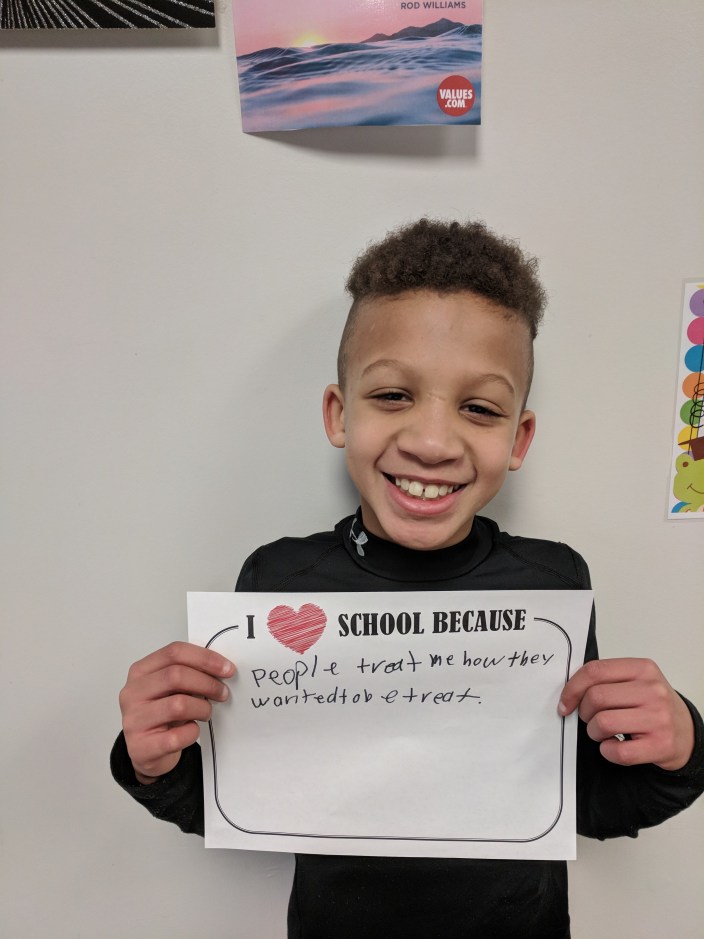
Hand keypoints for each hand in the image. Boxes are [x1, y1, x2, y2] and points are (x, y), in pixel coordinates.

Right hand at [119, 641, 234, 783]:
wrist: (144, 751)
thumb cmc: (161, 714)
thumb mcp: (169, 689)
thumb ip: (187, 673)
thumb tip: (221, 668)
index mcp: (140, 671)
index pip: (174, 652)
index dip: (205, 658)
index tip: (227, 668)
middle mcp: (132, 693)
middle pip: (176, 675)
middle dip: (207, 683)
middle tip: (222, 692)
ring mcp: (134, 720)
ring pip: (178, 705)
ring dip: (202, 708)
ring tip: (206, 712)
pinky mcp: (141, 746)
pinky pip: (177, 736)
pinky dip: (192, 732)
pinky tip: (191, 730)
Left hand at [559, 658, 694, 770]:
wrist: (685, 732)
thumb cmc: (652, 705)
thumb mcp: (635, 681)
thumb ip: (606, 680)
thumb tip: (569, 691)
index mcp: (642, 669)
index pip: (595, 671)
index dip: (572, 688)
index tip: (565, 703)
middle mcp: (653, 690)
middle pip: (596, 697)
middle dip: (584, 712)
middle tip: (589, 718)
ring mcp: (658, 718)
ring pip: (603, 722)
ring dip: (594, 732)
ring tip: (603, 732)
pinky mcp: (660, 744)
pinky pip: (618, 751)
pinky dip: (607, 751)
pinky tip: (613, 746)